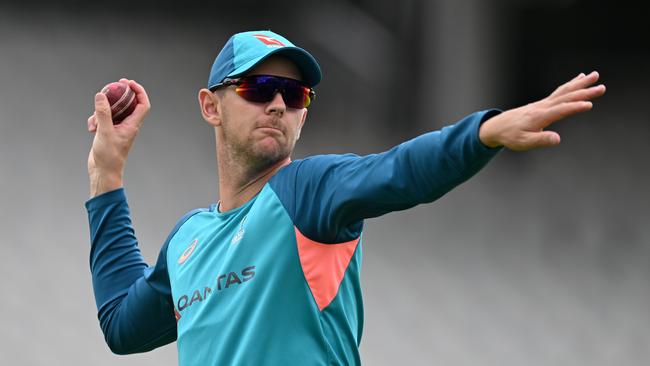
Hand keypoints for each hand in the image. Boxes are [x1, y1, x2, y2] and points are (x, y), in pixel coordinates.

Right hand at [87, 78, 150, 196]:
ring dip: (100, 112)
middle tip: (112, 84)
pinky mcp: (108, 132)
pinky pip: (103, 119)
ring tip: (94, 122)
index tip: (128, 83)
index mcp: (133, 125)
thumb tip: (102, 95)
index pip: (143, 104)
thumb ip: (103, 113)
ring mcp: (118, 128)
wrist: (103, 172)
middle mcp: (127, 125)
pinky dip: (96, 120)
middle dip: (120, 94)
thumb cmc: (109, 156)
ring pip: (112, 111)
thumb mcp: (104, 132)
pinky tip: (91, 129)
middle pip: (128, 104)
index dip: (139, 91)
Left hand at [479, 71, 605, 150]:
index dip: (574, 108)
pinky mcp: (544, 103)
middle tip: (602, 88)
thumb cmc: (511, 136)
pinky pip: (560, 91)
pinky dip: (571, 84)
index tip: (589, 104)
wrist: (498, 126)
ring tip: (595, 76)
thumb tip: (557, 139)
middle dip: (584, 92)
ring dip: (580, 84)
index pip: (560, 110)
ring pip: (565, 91)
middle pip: (566, 97)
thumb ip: (541, 140)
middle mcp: (543, 107)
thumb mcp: (524, 142)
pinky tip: (580, 78)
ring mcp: (544, 103)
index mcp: (540, 117)